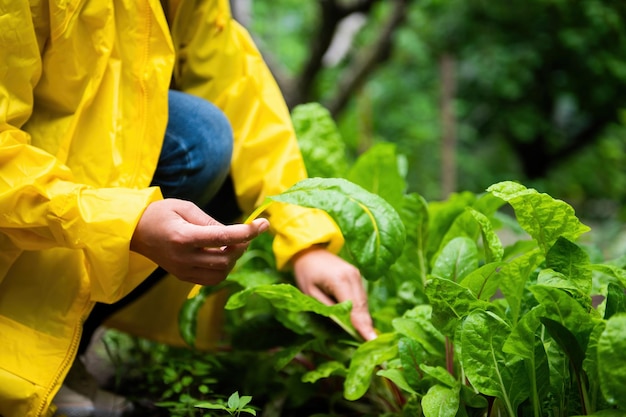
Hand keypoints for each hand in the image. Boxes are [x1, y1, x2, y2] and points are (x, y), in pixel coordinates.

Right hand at [131, 199, 268, 285]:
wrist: (134, 231)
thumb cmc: (159, 213)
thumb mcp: (185, 207)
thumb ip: (210, 221)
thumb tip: (234, 232)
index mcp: (183, 237)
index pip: (223, 238)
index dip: (247, 232)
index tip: (264, 224)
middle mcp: (183, 257)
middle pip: (225, 259)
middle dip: (241, 246)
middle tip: (244, 233)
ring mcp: (183, 270)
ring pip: (221, 273)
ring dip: (233, 259)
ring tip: (231, 244)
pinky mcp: (183, 277)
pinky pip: (212, 279)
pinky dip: (223, 268)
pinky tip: (221, 254)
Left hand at [292, 247, 376, 340]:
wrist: (310, 250)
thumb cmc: (306, 273)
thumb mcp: (311, 294)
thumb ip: (329, 309)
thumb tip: (345, 326)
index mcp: (340, 280)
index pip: (354, 308)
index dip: (363, 326)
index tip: (372, 340)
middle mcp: (353, 276)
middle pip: (362, 306)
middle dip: (366, 326)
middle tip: (372, 344)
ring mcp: (357, 275)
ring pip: (363, 302)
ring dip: (364, 318)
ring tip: (366, 336)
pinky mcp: (357, 276)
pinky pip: (361, 297)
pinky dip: (360, 309)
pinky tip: (359, 321)